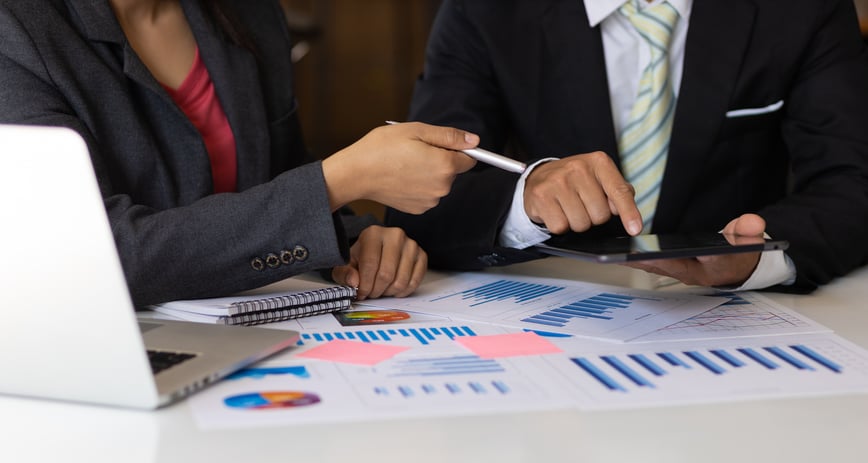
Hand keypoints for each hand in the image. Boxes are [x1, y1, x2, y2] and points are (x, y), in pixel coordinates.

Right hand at [322, 122, 477, 213]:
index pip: (469, 159)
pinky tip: (401, 177)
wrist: (356, 174)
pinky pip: (427, 193)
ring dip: (429, 173)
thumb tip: (474, 140)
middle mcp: (442, 187)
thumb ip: (449, 136)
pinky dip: (419, 185)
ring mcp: (430, 201)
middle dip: (440, 160)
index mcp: (445, 166)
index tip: (439, 145)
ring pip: (439, 182)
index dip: (456, 149)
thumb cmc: (382, 148)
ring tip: (405, 164)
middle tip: (414, 151)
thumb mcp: (417, 131)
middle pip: (453, 171)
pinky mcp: (418, 209)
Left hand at [330, 225, 427, 299]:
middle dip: (376, 290)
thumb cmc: (363, 257)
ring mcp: (411, 245)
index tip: (361, 294)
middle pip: (386, 274)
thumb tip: (354, 282)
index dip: (364, 285)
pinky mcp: (422, 255)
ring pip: (401, 281)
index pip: (370, 264)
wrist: (379, 250)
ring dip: (389, 292)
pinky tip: (394, 288)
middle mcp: (395, 235)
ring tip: (382, 289)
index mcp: (373, 233)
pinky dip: (403, 291)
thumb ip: (344, 273)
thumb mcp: (347, 264)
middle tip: (371, 293)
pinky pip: (415, 282)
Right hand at [523, 152, 642, 235]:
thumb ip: (618, 191)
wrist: (539, 176)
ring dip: (576, 222)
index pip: (619, 191)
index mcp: (599, 162)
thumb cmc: (575, 180)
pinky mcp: (542, 196)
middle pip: (600, 215)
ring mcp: (558, 181)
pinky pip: (560, 227)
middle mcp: (578, 168)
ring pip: (581, 224)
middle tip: (582, 204)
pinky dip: (560, 226)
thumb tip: (626, 210)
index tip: (635, 229)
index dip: (629, 213)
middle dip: (593, 217)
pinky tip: (556, 211)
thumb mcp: (600, 177)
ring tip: (569, 208)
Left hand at [625, 214, 766, 286]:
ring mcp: (679, 272)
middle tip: (619, 254)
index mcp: (711, 268)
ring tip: (610, 252)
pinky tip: (619, 250)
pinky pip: (650, 264)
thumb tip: (753, 222)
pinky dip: (635, 257)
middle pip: (663, 267)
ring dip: (632, 260)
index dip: (671, 257)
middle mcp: (691, 274)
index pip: (693, 262)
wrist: (739, 267)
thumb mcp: (752, 242)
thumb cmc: (742, 255)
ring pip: (652, 267)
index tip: (654, 251)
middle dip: (641, 260)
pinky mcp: (671, 268)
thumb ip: (750, 231)